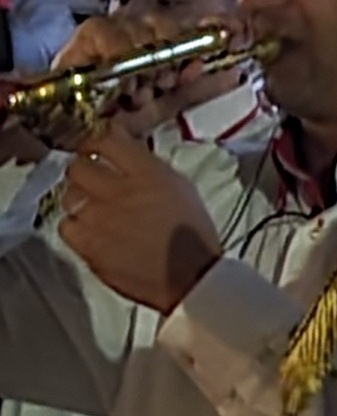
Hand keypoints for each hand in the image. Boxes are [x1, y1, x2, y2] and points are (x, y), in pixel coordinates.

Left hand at [56, 131, 221, 317]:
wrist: (190, 275)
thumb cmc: (190, 231)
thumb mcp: (179, 185)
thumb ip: (148, 166)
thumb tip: (124, 152)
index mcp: (147, 173)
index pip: (107, 140)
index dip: (98, 140)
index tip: (99, 146)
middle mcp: (119, 191)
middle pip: (79, 166)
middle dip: (83, 167)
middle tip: (90, 174)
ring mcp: (100, 220)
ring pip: (69, 195)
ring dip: (79, 197)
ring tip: (91, 205)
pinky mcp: (90, 247)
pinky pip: (66, 226)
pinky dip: (75, 224)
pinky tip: (89, 228)